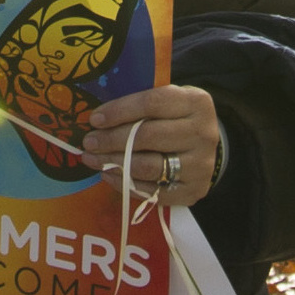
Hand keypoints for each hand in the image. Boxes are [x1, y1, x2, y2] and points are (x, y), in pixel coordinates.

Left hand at [79, 84, 220, 207]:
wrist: (206, 148)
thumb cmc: (177, 119)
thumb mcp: (169, 102)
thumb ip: (140, 105)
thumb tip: (97, 119)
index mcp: (197, 102)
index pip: (152, 103)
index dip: (120, 111)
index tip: (95, 119)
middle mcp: (203, 133)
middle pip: (148, 136)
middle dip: (112, 140)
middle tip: (89, 142)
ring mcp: (201, 165)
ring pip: (149, 166)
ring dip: (114, 163)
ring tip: (93, 159)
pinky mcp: (194, 190)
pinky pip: (153, 191)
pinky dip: (126, 184)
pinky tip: (109, 175)